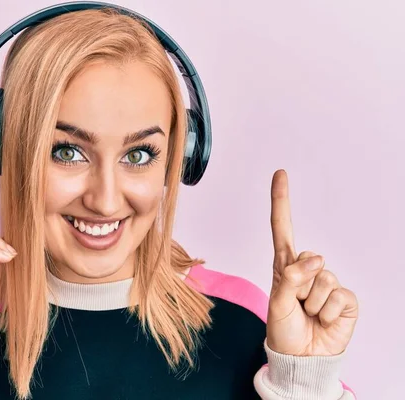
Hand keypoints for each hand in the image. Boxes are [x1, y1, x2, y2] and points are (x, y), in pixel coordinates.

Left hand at [266, 170, 357, 355]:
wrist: (302, 358)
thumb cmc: (284, 329)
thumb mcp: (277, 304)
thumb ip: (290, 278)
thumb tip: (317, 259)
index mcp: (284, 266)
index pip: (282, 228)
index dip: (282, 200)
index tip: (280, 173)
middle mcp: (306, 269)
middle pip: (307, 258)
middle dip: (299, 285)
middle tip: (296, 305)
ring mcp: (327, 282)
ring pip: (323, 278)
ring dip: (312, 302)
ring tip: (308, 313)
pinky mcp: (345, 297)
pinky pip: (337, 295)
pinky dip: (327, 312)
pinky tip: (323, 319)